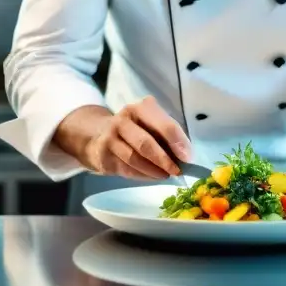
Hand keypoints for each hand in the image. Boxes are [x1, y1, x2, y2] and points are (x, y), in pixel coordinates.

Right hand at [55, 97, 191, 179]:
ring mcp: (110, 138)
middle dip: (164, 159)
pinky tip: (153, 176)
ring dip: (154, 170)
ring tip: (166, 175)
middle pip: (146, 143)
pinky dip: (142, 175)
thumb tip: (185, 156)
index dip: (177, 142)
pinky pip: (126, 169)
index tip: (188, 157)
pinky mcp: (103, 155)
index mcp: (140, 109)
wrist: (97, 134)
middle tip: (177, 171)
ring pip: (134, 158)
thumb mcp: (150, 123)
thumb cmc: (134, 129)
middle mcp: (123, 120)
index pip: (163, 125)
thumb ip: (166, 135)